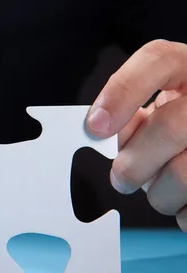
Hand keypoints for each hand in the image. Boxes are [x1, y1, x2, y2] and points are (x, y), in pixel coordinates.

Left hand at [85, 39, 186, 229]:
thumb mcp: (162, 109)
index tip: (95, 126)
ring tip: (163, 188)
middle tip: (121, 179)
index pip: (159, 59)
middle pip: (171, 127)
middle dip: (133, 164)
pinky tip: (186, 199)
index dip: (122, 92)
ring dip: (160, 195)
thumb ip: (131, 112)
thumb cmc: (183, 130)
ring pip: (183, 176)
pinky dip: (181, 214)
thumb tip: (102, 128)